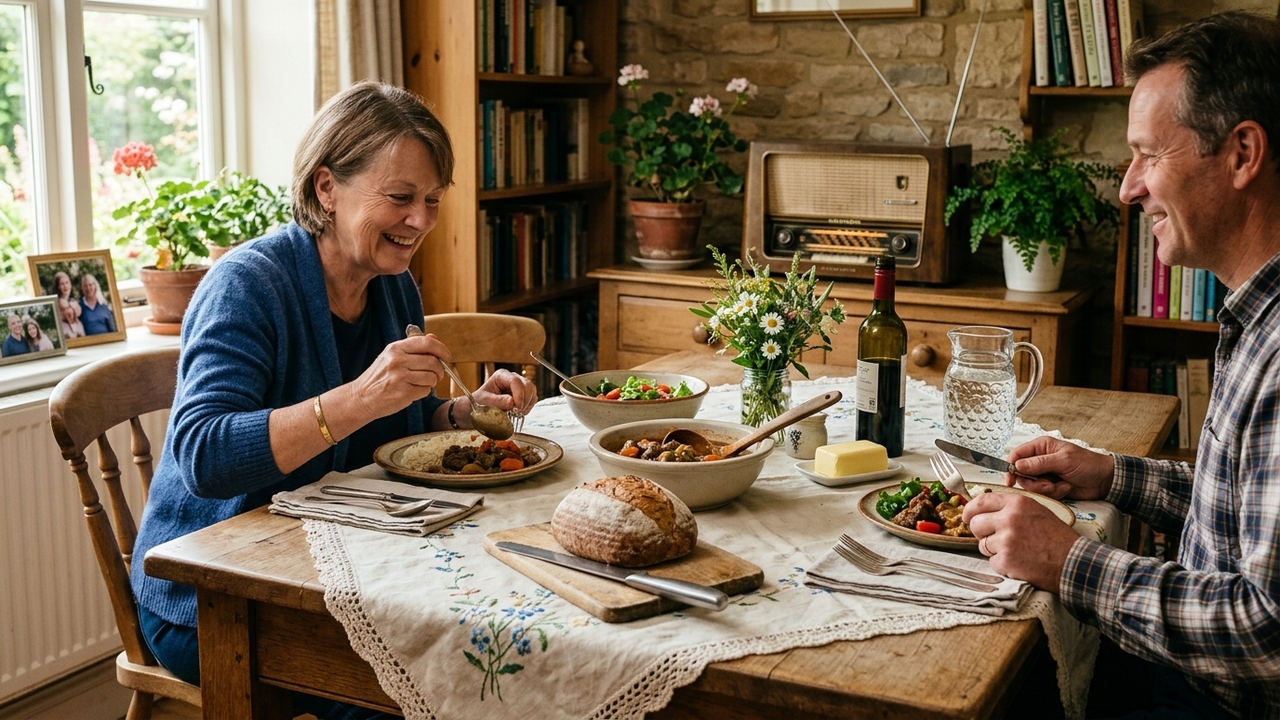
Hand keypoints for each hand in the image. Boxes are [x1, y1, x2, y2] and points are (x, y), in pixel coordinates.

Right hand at [351, 332, 449, 417]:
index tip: (446, 357)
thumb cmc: (379, 377)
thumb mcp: (392, 356)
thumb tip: (434, 338)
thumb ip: (413, 347)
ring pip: (431, 378)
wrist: (361, 397)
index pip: (427, 343)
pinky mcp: (403, 393)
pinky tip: (411, 391)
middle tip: (436, 375)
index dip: (442, 350)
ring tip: (419, 383)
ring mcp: (400, 377)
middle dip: (439, 370)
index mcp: (396, 348)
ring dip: (431, 383)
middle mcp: (397, 360)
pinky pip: (425, 391)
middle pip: (433, 362)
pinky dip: (422, 393)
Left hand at [474, 368, 537, 415]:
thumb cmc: (480, 402)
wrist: (480, 408)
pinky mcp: (523, 393)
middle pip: (527, 384)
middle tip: (518, 412)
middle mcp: (512, 378)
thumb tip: (512, 402)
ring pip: (531, 390)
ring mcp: (519, 385)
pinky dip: (529, 406)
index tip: (517, 407)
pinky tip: (520, 412)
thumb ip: (498, 401)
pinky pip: (532, 397)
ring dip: (528, 403)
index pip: (515, 381)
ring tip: (518, 413)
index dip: (519, 394)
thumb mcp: (485, 401)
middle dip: (525, 399)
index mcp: (501, 376)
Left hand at [963, 492, 1080, 588]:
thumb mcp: (1036, 511)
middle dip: (981, 533)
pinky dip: (1003, 564)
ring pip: (982, 544)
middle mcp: (1009, 519)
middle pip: (976, 523)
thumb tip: (984, 511)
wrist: (1073, 562)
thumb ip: (1011, 509)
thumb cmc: (1057, 538)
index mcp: (1017, 503)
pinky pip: (992, 562)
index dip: (970, 509)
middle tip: (996, 538)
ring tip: (1017, 551)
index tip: (967, 516)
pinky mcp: (1005, 560)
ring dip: (994, 550)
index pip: (981, 501)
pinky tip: (1020, 562)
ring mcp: (1006, 540)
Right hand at [1005, 436, 1114, 500]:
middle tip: (1049, 484)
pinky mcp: (1050, 487)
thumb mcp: (1064, 460)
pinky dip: (1055, 493)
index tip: (1011, 481)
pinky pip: (1043, 494)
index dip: (1010, 468)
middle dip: (1035, 483)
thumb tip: (1017, 465)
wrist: (1104, 481)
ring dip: (1046, 489)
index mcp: (1040, 447)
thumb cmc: (1087, 464)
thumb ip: (1039, 463)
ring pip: (1032, 486)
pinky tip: (1066, 488)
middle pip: (1021, 474)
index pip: (1016, 455)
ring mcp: (1044, 475)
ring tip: (1062, 486)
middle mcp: (1039, 460)